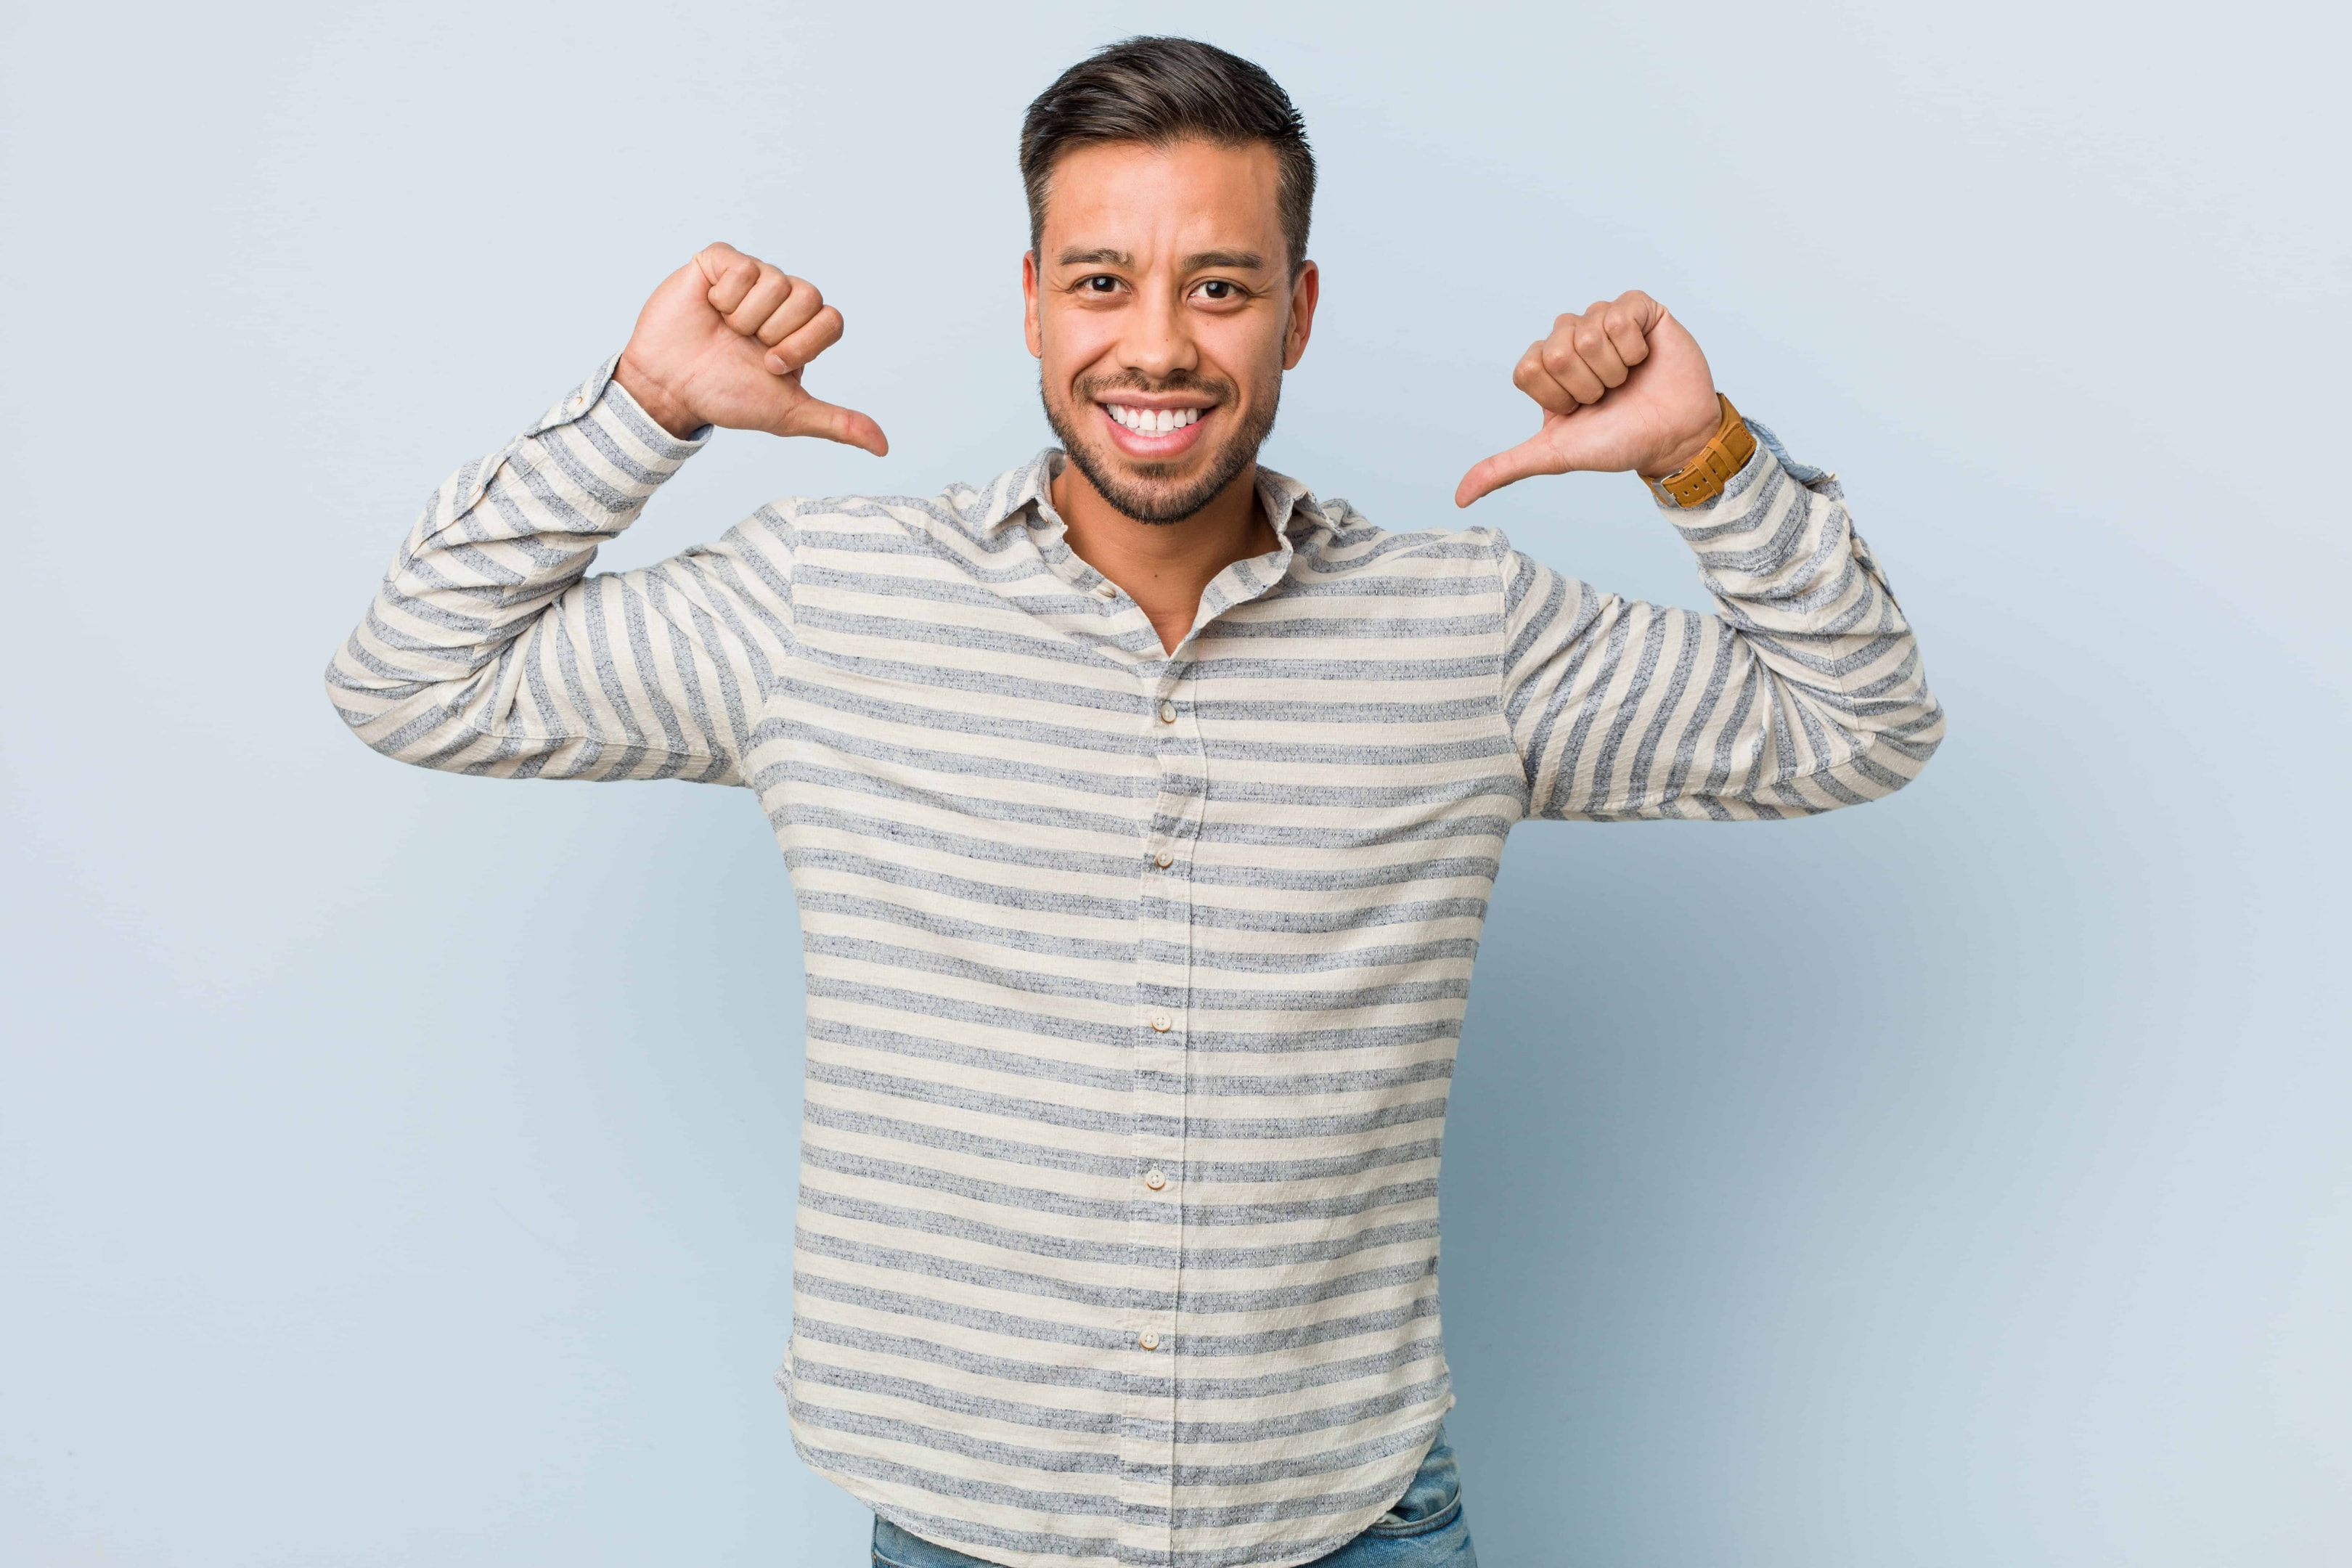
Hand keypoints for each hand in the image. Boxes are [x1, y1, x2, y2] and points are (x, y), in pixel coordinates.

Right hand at [612, 242, 886, 452]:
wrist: (670, 388)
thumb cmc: (725, 397)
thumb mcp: (788, 413)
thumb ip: (837, 423)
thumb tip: (884, 447)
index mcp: (802, 329)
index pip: (832, 320)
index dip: (803, 345)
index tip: (773, 365)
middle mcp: (782, 299)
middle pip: (808, 296)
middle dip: (776, 332)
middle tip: (747, 347)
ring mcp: (752, 277)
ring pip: (774, 281)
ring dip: (745, 318)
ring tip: (723, 331)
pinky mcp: (719, 261)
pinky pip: (742, 267)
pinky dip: (724, 296)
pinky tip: (708, 309)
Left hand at [1455, 291, 1718, 506]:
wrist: (1674, 438)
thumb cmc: (1618, 442)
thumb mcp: (1555, 456)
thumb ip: (1505, 468)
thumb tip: (1459, 497)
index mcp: (1545, 367)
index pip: (1530, 368)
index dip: (1557, 397)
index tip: (1580, 410)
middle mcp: (1570, 337)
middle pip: (1557, 349)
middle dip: (1587, 384)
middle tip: (1608, 395)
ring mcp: (1603, 319)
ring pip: (1589, 332)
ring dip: (1613, 368)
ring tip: (1628, 379)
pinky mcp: (1637, 308)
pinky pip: (1620, 314)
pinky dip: (1634, 346)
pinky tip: (1645, 358)